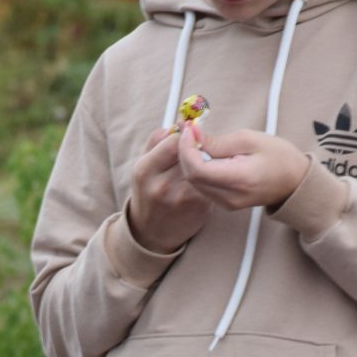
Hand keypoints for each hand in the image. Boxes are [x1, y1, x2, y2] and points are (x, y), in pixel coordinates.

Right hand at [127, 125, 213, 252]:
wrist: (153, 233)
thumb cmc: (149, 192)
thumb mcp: (144, 166)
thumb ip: (157, 141)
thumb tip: (178, 123)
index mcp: (145, 171)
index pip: (173, 141)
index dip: (184, 134)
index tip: (188, 133)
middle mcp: (162, 185)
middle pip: (191, 153)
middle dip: (197, 147)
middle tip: (198, 145)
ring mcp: (183, 198)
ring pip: (205, 166)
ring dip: (207, 160)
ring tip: (203, 162)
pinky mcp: (200, 207)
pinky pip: (212, 182)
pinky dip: (212, 177)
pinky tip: (208, 178)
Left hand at [177, 122, 310, 211]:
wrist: (295, 182)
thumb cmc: (279, 157)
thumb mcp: (250, 140)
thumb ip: (218, 142)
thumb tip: (193, 136)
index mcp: (239, 179)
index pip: (197, 169)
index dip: (186, 149)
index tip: (189, 130)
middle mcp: (229, 197)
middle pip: (191, 177)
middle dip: (184, 152)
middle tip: (188, 131)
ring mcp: (226, 203)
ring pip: (194, 182)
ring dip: (189, 160)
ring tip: (194, 139)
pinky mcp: (225, 203)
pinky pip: (203, 186)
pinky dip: (198, 168)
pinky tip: (203, 153)